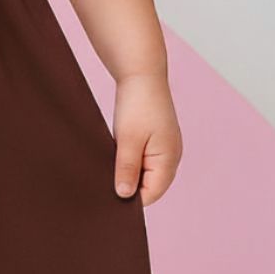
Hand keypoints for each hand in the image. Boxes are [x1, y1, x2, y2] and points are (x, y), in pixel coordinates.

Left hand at [111, 72, 181, 206]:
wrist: (142, 74)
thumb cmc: (138, 104)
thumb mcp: (128, 139)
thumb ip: (127, 169)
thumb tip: (124, 196)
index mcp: (169, 161)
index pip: (151, 195)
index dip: (130, 199)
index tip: (106, 196)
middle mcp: (171, 158)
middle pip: (149, 186)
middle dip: (128, 186)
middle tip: (103, 182)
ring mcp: (165, 149)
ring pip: (145, 173)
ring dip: (128, 172)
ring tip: (108, 165)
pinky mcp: (157, 141)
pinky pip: (143, 160)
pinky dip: (130, 160)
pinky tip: (115, 154)